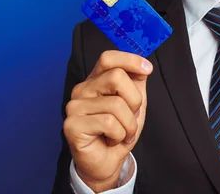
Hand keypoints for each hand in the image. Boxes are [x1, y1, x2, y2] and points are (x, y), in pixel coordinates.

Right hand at [63, 50, 152, 190]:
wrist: (108, 162)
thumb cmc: (119, 131)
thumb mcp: (133, 103)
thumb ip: (136, 82)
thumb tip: (144, 65)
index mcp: (95, 80)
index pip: (108, 58)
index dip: (130, 60)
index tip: (147, 69)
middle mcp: (82, 89)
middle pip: (117, 77)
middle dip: (134, 101)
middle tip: (131, 117)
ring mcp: (74, 106)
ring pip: (116, 104)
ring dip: (128, 124)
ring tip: (121, 133)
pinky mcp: (72, 125)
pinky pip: (108, 123)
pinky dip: (119, 135)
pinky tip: (111, 140)